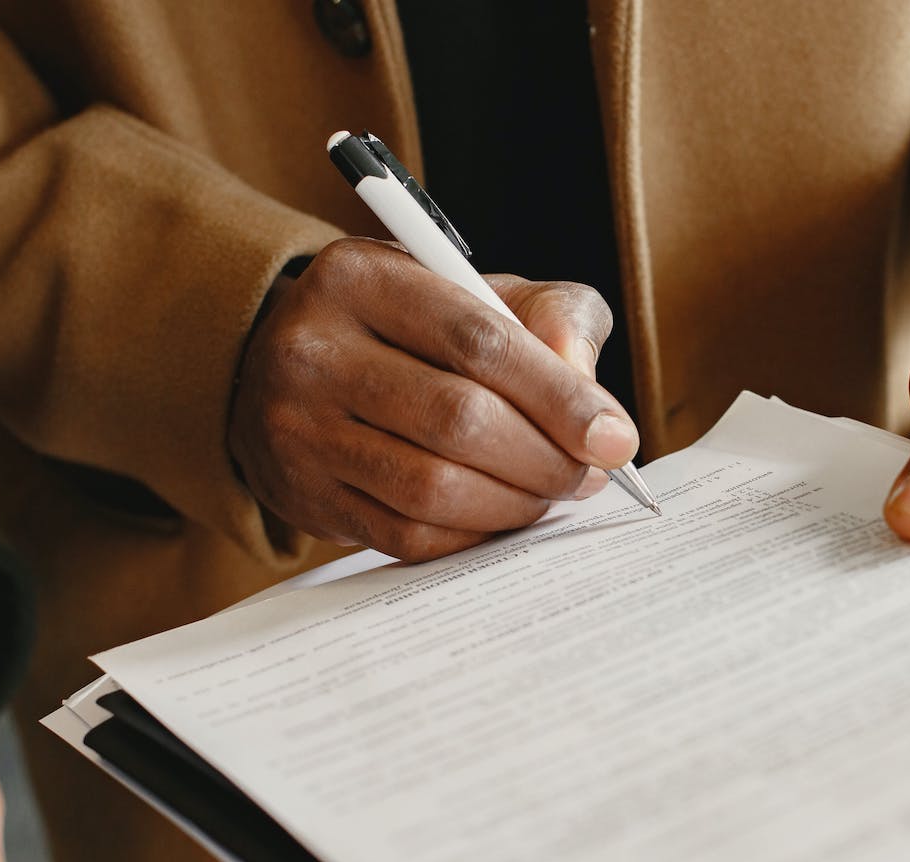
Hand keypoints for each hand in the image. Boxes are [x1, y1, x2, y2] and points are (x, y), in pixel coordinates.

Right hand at [229, 238, 637, 560]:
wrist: (296, 368)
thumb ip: (555, 319)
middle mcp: (314, 350)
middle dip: (545, 459)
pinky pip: (407, 535)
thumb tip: (594, 406)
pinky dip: (473, 534)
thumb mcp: (482, 291)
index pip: (479, 341)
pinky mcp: (303, 495)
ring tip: (550, 494)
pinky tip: (500, 516)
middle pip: (458, 420)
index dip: (558, 397)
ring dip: (515, 504)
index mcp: (362, 278)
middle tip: (588, 474)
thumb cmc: (415, 329)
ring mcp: (297, 429)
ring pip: (434, 488)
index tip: (614, 437)